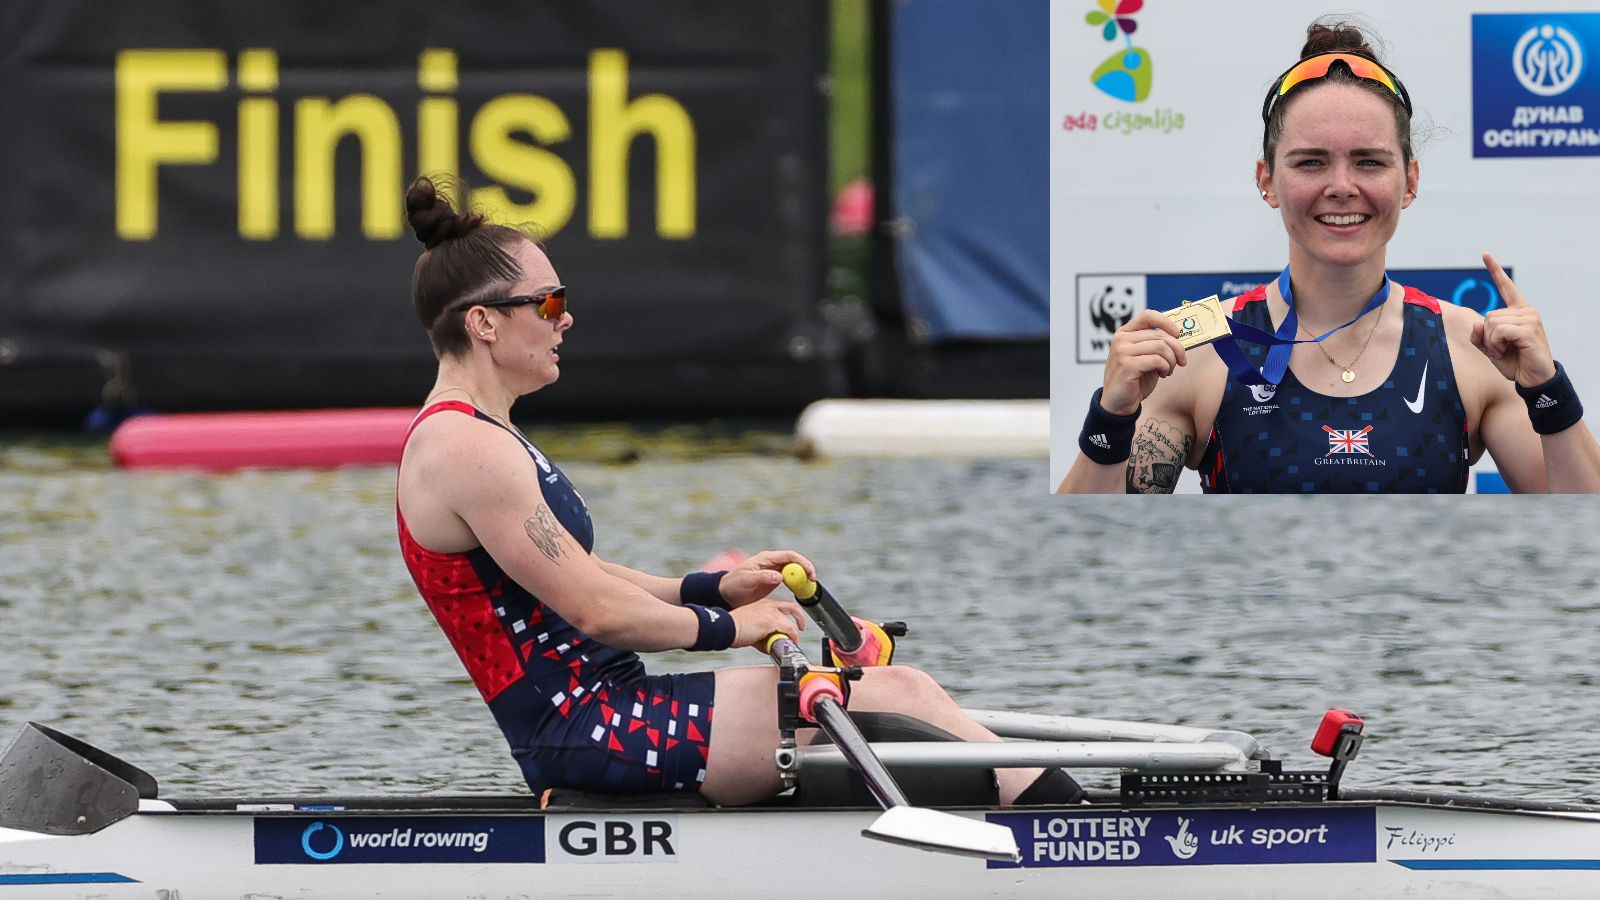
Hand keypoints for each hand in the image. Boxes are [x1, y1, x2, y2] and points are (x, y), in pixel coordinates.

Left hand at [717, 550, 815, 606]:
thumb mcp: (746, 580)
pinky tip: (801, 589)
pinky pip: (790, 578)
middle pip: (795, 561)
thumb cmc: (733, 584)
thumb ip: (762, 577)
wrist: (726, 593)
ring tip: (809, 586)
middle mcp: (771, 562)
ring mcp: (773, 570)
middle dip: (806, 569)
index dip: (802, 563)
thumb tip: (780, 576)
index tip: (809, 573)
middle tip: (813, 581)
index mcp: (765, 558)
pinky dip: (797, 582)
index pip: (789, 556)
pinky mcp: (774, 579)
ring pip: (794, 569)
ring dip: (803, 576)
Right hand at [728, 598, 804, 648]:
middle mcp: (768, 605)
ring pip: (790, 623)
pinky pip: (788, 630)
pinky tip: (786, 644)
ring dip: (793, 635)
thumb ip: (762, 635)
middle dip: (800, 619)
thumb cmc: (732, 628)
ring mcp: (770, 612)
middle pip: (792, 607)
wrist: (725, 627)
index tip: (790, 624)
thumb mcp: (750, 628)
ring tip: (791, 643)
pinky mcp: (771, 621)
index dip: (790, 615)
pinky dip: (790, 639)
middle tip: (800, 629)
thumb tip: (769, 645)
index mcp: (763, 604)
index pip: (782, 606)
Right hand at [1101, 309, 1187, 415]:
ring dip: (1171, 360)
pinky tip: (1163, 374)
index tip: (1177, 333)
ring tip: (1168, 370)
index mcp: (1125, 333)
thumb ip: (1156, 345)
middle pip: (1159, 334)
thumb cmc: (1134, 381)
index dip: (1166, 321)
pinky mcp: (1127, 365)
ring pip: (1161, 346)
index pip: (1147, 316)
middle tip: (1181, 361)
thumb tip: (1178, 338)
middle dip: (1177, 348)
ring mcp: (1122, 352)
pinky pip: (1157, 360)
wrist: (1118, 403)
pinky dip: (1166, 367)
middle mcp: (1121, 339)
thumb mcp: (1146, 357)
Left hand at [1471, 252, 1555, 388]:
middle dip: (1487, 336)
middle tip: (1500, 349)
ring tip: (1505, 351)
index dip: (1495, 270)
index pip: (1506, 287)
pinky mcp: (1529, 329)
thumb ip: (1480, 336)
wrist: (1534, 379)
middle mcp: (1526, 311)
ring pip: (1491, 323)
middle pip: (1488, 315)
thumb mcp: (1491, 349)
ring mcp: (1529, 318)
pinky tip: (1506, 351)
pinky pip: (1498, 331)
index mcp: (1518, 312)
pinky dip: (1496, 344)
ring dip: (1492, 342)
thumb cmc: (1515, 363)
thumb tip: (1476, 323)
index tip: (1485, 254)